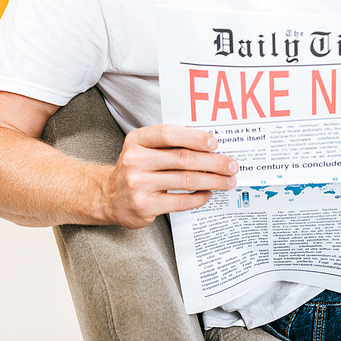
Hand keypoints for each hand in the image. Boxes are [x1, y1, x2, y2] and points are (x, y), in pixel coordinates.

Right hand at [102, 124, 237, 228]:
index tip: (215, 142)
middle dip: (213, 162)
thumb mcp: (144, 148)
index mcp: (137, 140)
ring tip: (228, 181)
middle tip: (231, 165)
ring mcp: (138, 185)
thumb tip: (209, 144)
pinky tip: (209, 194)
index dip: (195, 138)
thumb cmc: (136, 167)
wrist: (109, 197)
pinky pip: (180, 201)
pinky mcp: (145, 206)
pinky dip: (198, 198)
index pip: (169, 134)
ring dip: (212, 181)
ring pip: (185, 181)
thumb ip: (169, 143)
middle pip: (183, 159)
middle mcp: (135, 161)